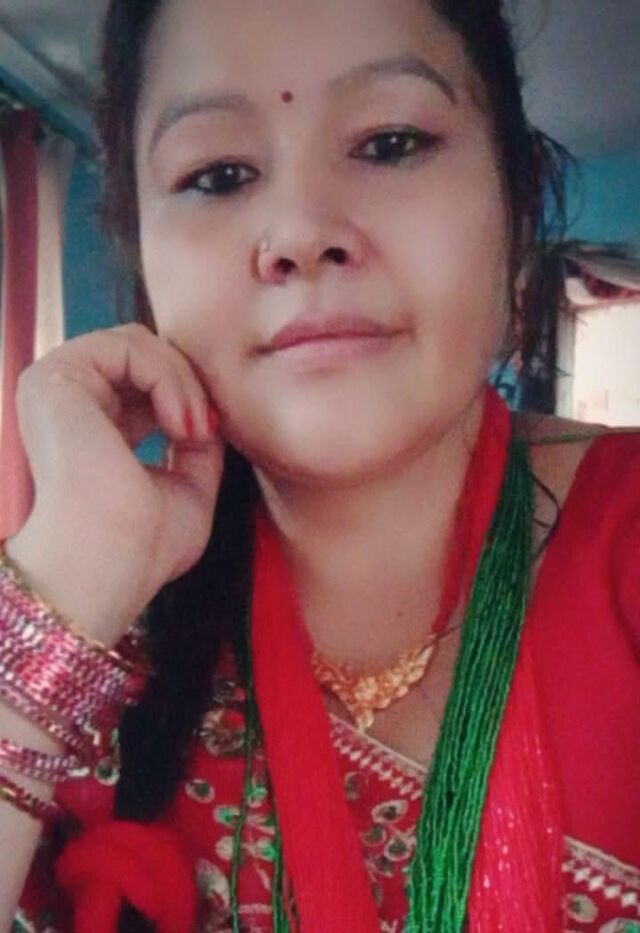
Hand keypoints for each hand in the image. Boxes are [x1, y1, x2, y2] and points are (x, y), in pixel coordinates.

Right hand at [5, 323, 224, 644]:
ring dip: (181, 381)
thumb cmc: (142, 546)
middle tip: (205, 431)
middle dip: (188, 385)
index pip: (145, 382)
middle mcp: (69, 404)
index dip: (187, 397)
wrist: (112, 563)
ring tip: (193, 429)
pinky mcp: (54, 378)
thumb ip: (196, 444)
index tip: (209, 437)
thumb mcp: (188, 487)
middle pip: (143, 357)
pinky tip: (177, 421)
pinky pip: (127, 345)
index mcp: (92, 428)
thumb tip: (209, 412)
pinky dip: (166, 376)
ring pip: (138, 344)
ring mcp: (56, 388)